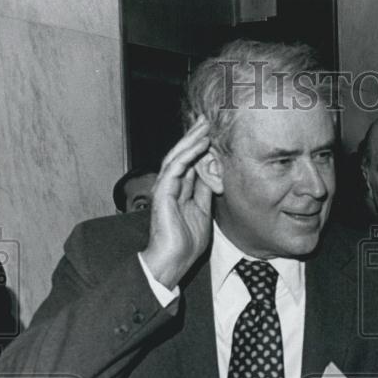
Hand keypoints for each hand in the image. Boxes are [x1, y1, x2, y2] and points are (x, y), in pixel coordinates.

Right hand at [141, 115, 214, 288]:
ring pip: (177, 156)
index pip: (190, 161)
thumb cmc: (186, 242)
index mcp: (179, 189)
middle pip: (182, 154)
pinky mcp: (163, 193)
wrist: (173, 260)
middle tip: (207, 117)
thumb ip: (205, 192)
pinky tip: (200, 143)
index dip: (200, 145)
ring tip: (204, 124)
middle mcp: (170, 185)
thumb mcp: (203, 211)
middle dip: (194, 135)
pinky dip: (188, 154)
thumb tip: (214, 175)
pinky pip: (176, 167)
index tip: (213, 130)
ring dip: (192, 139)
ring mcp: (165, 188)